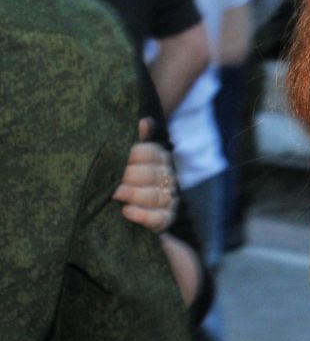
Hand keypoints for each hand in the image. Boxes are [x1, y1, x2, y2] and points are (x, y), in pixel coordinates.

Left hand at [114, 118, 176, 232]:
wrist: (124, 213)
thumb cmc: (123, 181)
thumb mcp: (125, 160)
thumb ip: (132, 142)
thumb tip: (145, 121)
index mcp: (158, 158)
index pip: (149, 152)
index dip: (131, 156)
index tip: (110, 160)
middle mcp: (167, 177)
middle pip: (152, 174)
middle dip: (129, 177)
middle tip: (108, 182)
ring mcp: (169, 198)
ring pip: (155, 195)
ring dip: (134, 195)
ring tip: (114, 196)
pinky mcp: (166, 218)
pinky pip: (159, 217)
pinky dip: (142, 215)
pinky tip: (126, 212)